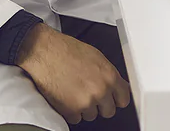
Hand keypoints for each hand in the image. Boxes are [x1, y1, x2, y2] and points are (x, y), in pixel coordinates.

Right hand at [16, 24, 132, 123]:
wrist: (45, 52)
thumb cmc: (66, 50)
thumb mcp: (96, 57)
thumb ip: (108, 74)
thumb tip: (116, 85)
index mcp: (109, 76)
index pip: (124, 99)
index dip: (116, 99)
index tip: (112, 99)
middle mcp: (100, 91)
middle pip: (109, 111)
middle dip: (100, 105)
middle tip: (89, 94)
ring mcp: (86, 102)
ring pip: (92, 115)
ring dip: (84, 107)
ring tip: (73, 90)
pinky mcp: (71, 111)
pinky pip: (76, 119)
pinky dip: (70, 111)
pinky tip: (66, 96)